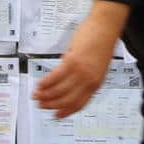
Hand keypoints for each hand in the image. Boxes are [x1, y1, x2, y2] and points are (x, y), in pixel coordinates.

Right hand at [34, 4, 127, 119]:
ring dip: (45, 95)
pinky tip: (39, 84)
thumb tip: (70, 84)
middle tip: (41, 105)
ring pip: (59, 90)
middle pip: (67, 99)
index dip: (66, 111)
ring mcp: (80, 72)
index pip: (79, 104)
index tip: (56, 115)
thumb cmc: (102, 43)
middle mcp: (88, 80)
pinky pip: (55, 76)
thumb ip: (85, 78)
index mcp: (96, 83)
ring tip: (37, 95)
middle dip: (51, 104)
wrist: (106, 27)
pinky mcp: (72, 61)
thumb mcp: (97, 66)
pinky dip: (45, 82)